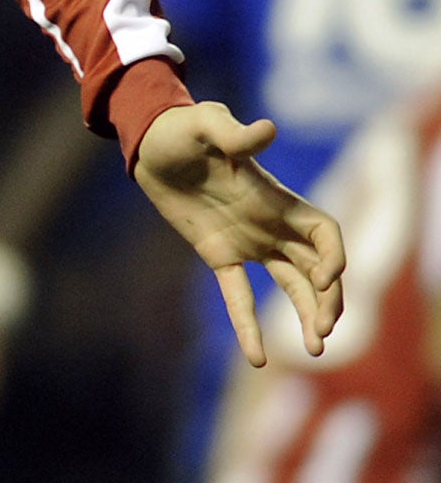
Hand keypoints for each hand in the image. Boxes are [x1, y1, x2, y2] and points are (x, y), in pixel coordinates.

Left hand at [133, 102, 343, 366]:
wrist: (150, 144)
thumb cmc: (182, 128)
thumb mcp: (205, 124)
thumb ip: (235, 133)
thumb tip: (267, 130)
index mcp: (277, 199)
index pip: (324, 233)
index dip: (332, 256)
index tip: (326, 278)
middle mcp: (271, 224)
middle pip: (316, 268)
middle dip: (327, 299)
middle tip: (324, 332)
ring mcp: (248, 242)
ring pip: (291, 285)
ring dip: (307, 315)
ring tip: (315, 350)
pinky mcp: (219, 255)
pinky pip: (239, 296)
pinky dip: (249, 326)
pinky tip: (257, 359)